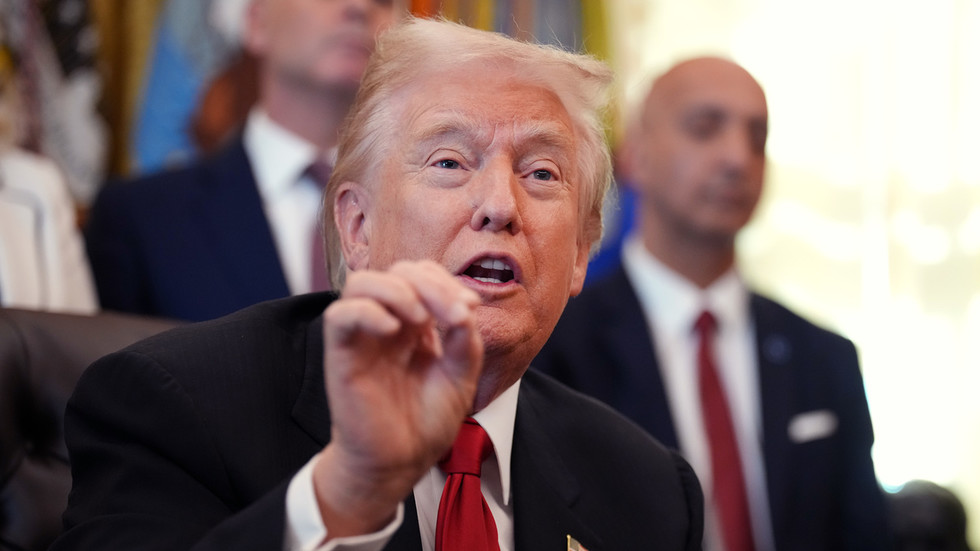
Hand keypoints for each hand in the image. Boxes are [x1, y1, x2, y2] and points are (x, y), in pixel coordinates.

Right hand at [313, 260, 482, 537]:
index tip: (469, 309)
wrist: (401, 461)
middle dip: (429, 283)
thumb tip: (462, 307)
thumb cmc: (426, 421)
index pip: (422, 275)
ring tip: (420, 319)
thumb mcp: (461, 376)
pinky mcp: (342, 354)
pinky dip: (367, 311)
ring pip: (361, 282)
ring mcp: (363, 336)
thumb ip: (464, 339)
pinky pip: (340, 314)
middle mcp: (387, 323)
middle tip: (452, 315)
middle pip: (397, 270)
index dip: (446, 282)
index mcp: (415, 324)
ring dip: (397, 290)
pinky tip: (393, 329)